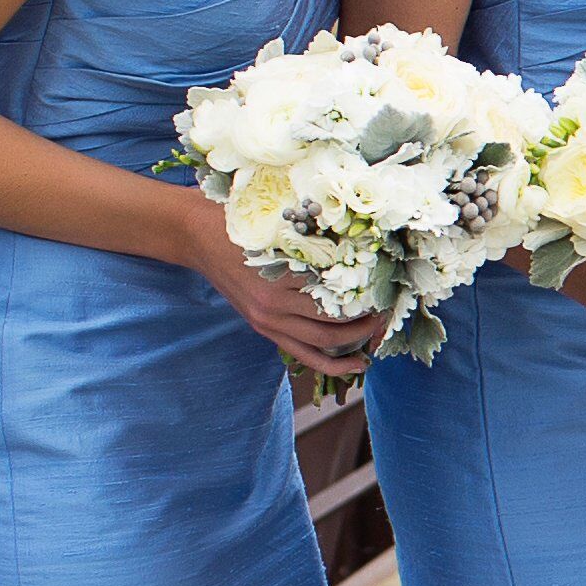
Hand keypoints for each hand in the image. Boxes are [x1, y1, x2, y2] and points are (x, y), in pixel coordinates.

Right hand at [179, 194, 385, 376]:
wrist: (197, 235)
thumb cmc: (242, 220)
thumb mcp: (280, 222)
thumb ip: (314, 238)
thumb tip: (364, 240)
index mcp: (280, 273)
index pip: (336, 291)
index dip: (368, 292)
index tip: (389, 285)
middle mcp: (273, 304)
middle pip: (334, 322)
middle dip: (368, 320)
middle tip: (389, 309)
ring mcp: (267, 320)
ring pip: (323, 342)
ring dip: (356, 340)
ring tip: (378, 331)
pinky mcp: (264, 329)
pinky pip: (304, 354)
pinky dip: (333, 364)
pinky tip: (357, 364)